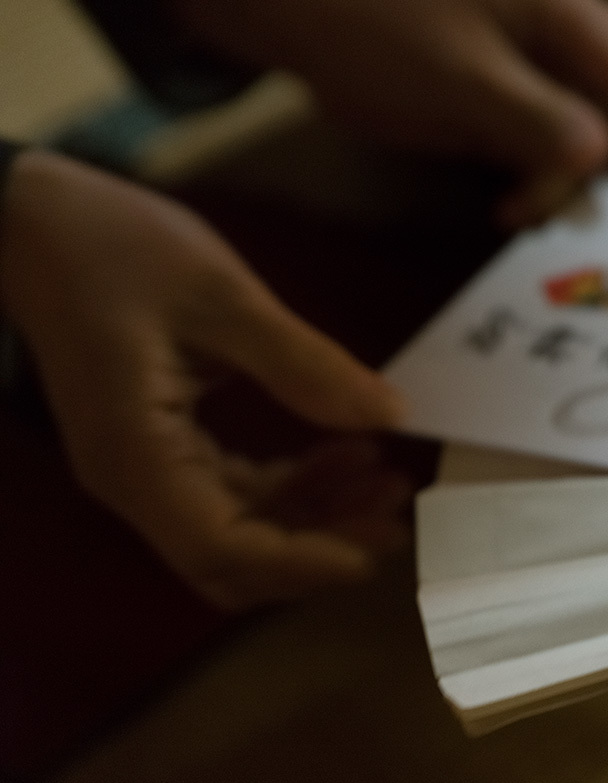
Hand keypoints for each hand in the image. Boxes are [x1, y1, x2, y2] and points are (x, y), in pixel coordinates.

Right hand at [0, 150, 408, 609]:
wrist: (30, 221)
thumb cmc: (111, 246)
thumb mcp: (222, 295)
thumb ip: (304, 363)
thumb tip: (389, 415)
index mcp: (136, 451)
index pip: (220, 546)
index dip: (302, 561)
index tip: (373, 549)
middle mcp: (132, 479)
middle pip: (231, 558)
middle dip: (318, 547)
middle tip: (397, 516)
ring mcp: (141, 467)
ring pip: (237, 530)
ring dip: (314, 514)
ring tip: (386, 479)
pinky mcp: (157, 446)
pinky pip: (230, 492)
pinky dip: (291, 484)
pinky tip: (344, 451)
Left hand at [175, 0, 607, 226]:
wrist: (300, 8)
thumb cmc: (372, 30)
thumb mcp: (453, 79)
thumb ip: (533, 118)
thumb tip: (601, 154)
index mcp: (563, 9)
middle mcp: (571, 26)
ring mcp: (547, 54)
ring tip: (559, 208)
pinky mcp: (520, 87)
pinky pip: (573, 131)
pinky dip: (564, 172)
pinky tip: (522, 202)